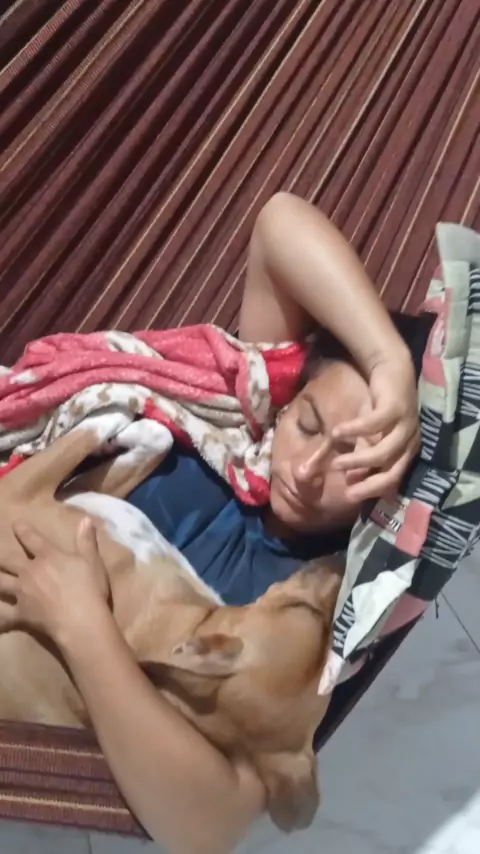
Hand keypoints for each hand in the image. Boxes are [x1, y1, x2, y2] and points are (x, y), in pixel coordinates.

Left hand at [0, 517, 109, 645]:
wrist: (81, 620)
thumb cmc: (89, 589)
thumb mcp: (92, 561)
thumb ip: (86, 540)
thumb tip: (85, 519)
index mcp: (48, 557)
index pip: (31, 538)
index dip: (22, 530)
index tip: (16, 524)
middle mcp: (30, 572)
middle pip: (8, 560)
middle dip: (2, 556)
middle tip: (0, 555)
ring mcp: (22, 593)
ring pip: (0, 583)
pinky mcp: (20, 614)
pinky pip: (3, 615)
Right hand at [332, 354, 419, 500]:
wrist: (391, 368)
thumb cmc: (378, 404)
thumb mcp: (369, 434)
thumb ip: (357, 451)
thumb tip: (335, 475)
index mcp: (406, 451)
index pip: (392, 479)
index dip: (372, 490)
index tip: (348, 496)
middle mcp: (410, 442)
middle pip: (392, 472)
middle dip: (368, 484)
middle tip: (345, 491)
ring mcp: (405, 425)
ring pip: (384, 453)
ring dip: (359, 461)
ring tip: (336, 464)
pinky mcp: (396, 407)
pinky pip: (374, 425)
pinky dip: (355, 431)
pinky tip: (336, 432)